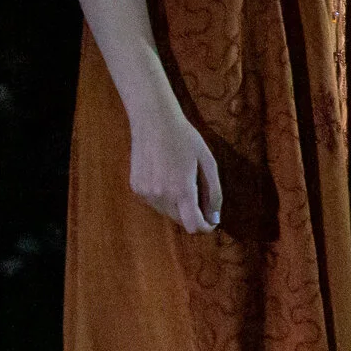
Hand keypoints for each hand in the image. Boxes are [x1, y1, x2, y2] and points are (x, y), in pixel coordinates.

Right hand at [130, 105, 222, 234]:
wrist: (154, 122)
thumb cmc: (185, 139)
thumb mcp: (208, 162)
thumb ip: (214, 192)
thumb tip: (215, 217)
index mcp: (181, 190)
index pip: (193, 226)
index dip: (205, 227)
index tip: (211, 222)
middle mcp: (161, 196)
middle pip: (181, 221)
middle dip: (193, 215)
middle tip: (201, 197)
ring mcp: (145, 193)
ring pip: (167, 213)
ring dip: (178, 206)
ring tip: (182, 181)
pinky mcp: (136, 188)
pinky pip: (155, 203)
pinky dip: (164, 198)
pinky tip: (166, 177)